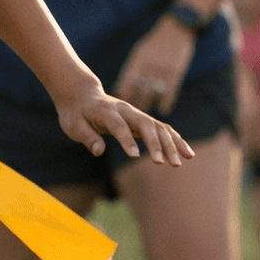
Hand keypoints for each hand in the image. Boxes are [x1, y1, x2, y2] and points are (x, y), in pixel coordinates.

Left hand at [54, 82, 193, 165]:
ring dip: (171, 143)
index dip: (127, 141)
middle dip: (156, 144)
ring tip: (182, 161)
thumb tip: (98, 151)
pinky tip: (187, 153)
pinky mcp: (142, 119)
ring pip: (158, 126)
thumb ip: (86, 137)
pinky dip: (175, 140)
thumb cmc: (75, 113)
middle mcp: (125, 110)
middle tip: (163, 163)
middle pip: (145, 124)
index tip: (135, 157)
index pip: (119, 126)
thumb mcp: (73, 125)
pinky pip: (162, 129)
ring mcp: (136, 113)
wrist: (82, 95)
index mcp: (105, 111)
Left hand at [114, 18, 193, 114]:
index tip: (116, 105)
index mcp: (138, 59)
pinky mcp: (177, 71)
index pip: (127, 80)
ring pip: (154, 92)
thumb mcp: (140, 53)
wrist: (176, 29)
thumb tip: (121, 89)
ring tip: (146, 120)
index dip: (123, 94)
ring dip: (149, 105)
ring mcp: (163, 68)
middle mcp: (149, 64)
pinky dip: (167, 101)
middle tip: (130, 119)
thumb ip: (133, 70)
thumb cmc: (154, 44)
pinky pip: (171, 89)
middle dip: (134, 103)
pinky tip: (163, 111)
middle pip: (140, 89)